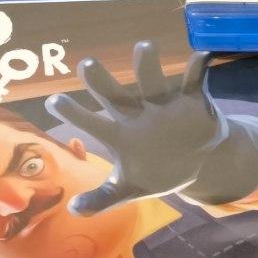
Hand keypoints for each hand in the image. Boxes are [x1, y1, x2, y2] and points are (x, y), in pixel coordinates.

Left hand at [45, 42, 227, 214]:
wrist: (195, 162)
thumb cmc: (154, 172)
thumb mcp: (129, 189)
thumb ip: (103, 198)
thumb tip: (74, 210)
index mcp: (120, 133)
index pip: (92, 122)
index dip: (74, 114)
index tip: (54, 103)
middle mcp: (137, 113)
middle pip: (115, 94)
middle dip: (102, 81)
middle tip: (87, 66)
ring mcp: (164, 104)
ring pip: (152, 80)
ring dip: (147, 64)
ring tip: (145, 47)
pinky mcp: (192, 100)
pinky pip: (195, 81)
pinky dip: (199, 69)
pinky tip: (203, 57)